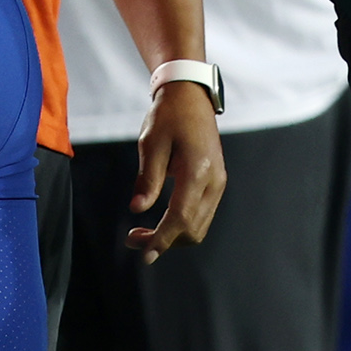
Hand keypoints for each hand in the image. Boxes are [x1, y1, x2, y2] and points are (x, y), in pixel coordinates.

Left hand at [125, 83, 223, 261]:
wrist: (191, 96)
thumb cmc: (168, 116)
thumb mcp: (151, 143)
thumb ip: (147, 179)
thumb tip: (138, 209)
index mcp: (198, 170)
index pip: (180, 217)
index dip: (162, 239)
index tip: (144, 254)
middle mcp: (214, 181)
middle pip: (192, 228)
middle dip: (163, 241)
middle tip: (132, 239)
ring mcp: (219, 183)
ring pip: (199, 226)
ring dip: (172, 236)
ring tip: (142, 233)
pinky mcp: (216, 183)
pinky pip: (201, 215)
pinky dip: (182, 225)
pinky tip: (161, 222)